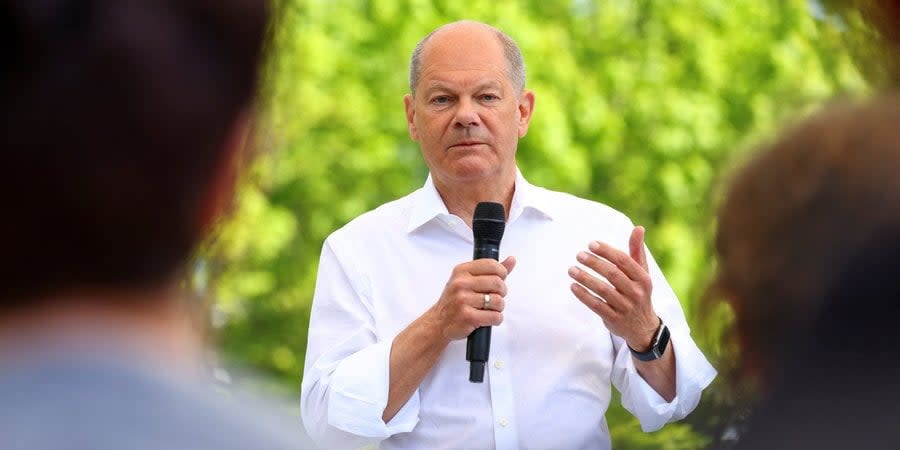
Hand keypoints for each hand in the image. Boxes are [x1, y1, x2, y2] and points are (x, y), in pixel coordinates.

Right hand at [428, 256, 515, 340]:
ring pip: (498, 301)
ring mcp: (463, 300)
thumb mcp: (468, 280)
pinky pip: (495, 316)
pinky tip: (487, 318)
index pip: (492, 265)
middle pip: (498, 283)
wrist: (438, 322)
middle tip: (494, 297)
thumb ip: (491, 270)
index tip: (499, 280)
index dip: (501, 273)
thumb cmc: (456, 300)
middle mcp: (461, 283)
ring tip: (489, 309)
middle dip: (501, 293)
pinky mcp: (467, 316)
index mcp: (461, 271)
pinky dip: (496, 319)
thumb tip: (511, 260)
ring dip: (498, 308)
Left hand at [568, 226, 658, 350]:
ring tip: (571, 269)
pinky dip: (583, 295)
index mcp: (643, 278)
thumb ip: (637, 251)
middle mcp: (636, 293)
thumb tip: (638, 227)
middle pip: (612, 274)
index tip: (591, 244)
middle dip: (594, 263)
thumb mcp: (642, 272)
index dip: (606, 251)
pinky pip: (596, 305)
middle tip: (579, 255)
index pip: (623, 261)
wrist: (643, 327)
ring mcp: (625, 307)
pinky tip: (573, 286)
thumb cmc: (638, 292)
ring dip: (585, 278)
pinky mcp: (614, 319)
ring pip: (602, 290)